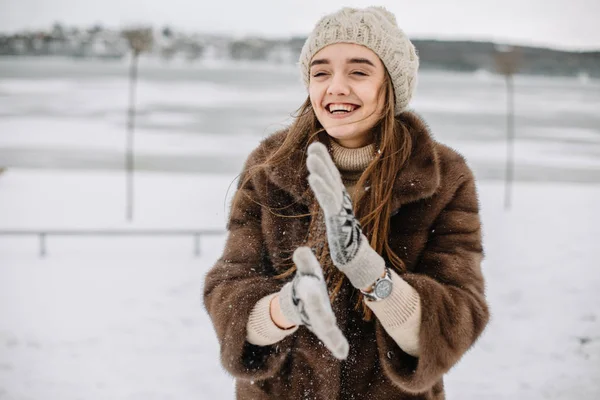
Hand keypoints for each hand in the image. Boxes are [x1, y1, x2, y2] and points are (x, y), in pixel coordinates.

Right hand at [278, 247, 348, 359]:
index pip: (310, 294)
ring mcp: (319, 321)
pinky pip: (332, 339)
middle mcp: (313, 310)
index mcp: (309, 294)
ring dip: (332, 339)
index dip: (311, 293)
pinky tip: (343, 354)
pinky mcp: (325, 328)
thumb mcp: (307, 270)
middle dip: (323, 320)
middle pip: (318, 316)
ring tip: (340, 350)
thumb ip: (305, 261)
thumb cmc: (307, 282)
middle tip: (328, 326)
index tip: (312, 292)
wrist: (298, 301)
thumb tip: (301, 250)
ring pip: (326, 332)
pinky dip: (337, 346)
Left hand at [306, 142, 384, 289]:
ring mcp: (342, 211)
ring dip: (321, 169)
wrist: (358, 262)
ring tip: (310, 155)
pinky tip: (312, 176)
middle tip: (313, 143)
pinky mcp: (338, 221)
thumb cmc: (347, 244)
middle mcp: (343, 203)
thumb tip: (330, 199)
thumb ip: (334, 207)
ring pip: (330, 186)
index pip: (332, 178)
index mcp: (341, 202)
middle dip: (323, 160)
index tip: (316, 147)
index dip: (325, 162)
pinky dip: (321, 188)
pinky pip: (329, 201)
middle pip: (332, 177)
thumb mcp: (337, 221)